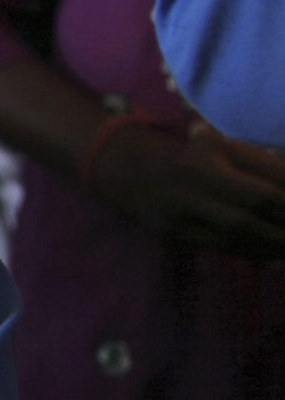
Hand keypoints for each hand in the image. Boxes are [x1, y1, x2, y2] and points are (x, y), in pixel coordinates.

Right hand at [90, 122, 284, 257]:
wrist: (130, 172)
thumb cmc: (189, 155)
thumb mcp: (220, 147)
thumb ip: (258, 164)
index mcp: (202, 167)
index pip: (258, 196)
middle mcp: (186, 195)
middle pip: (245, 223)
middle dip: (280, 234)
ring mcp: (176, 220)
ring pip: (233, 242)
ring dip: (270, 248)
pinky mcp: (173, 238)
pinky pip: (221, 249)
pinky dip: (251, 252)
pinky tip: (272, 253)